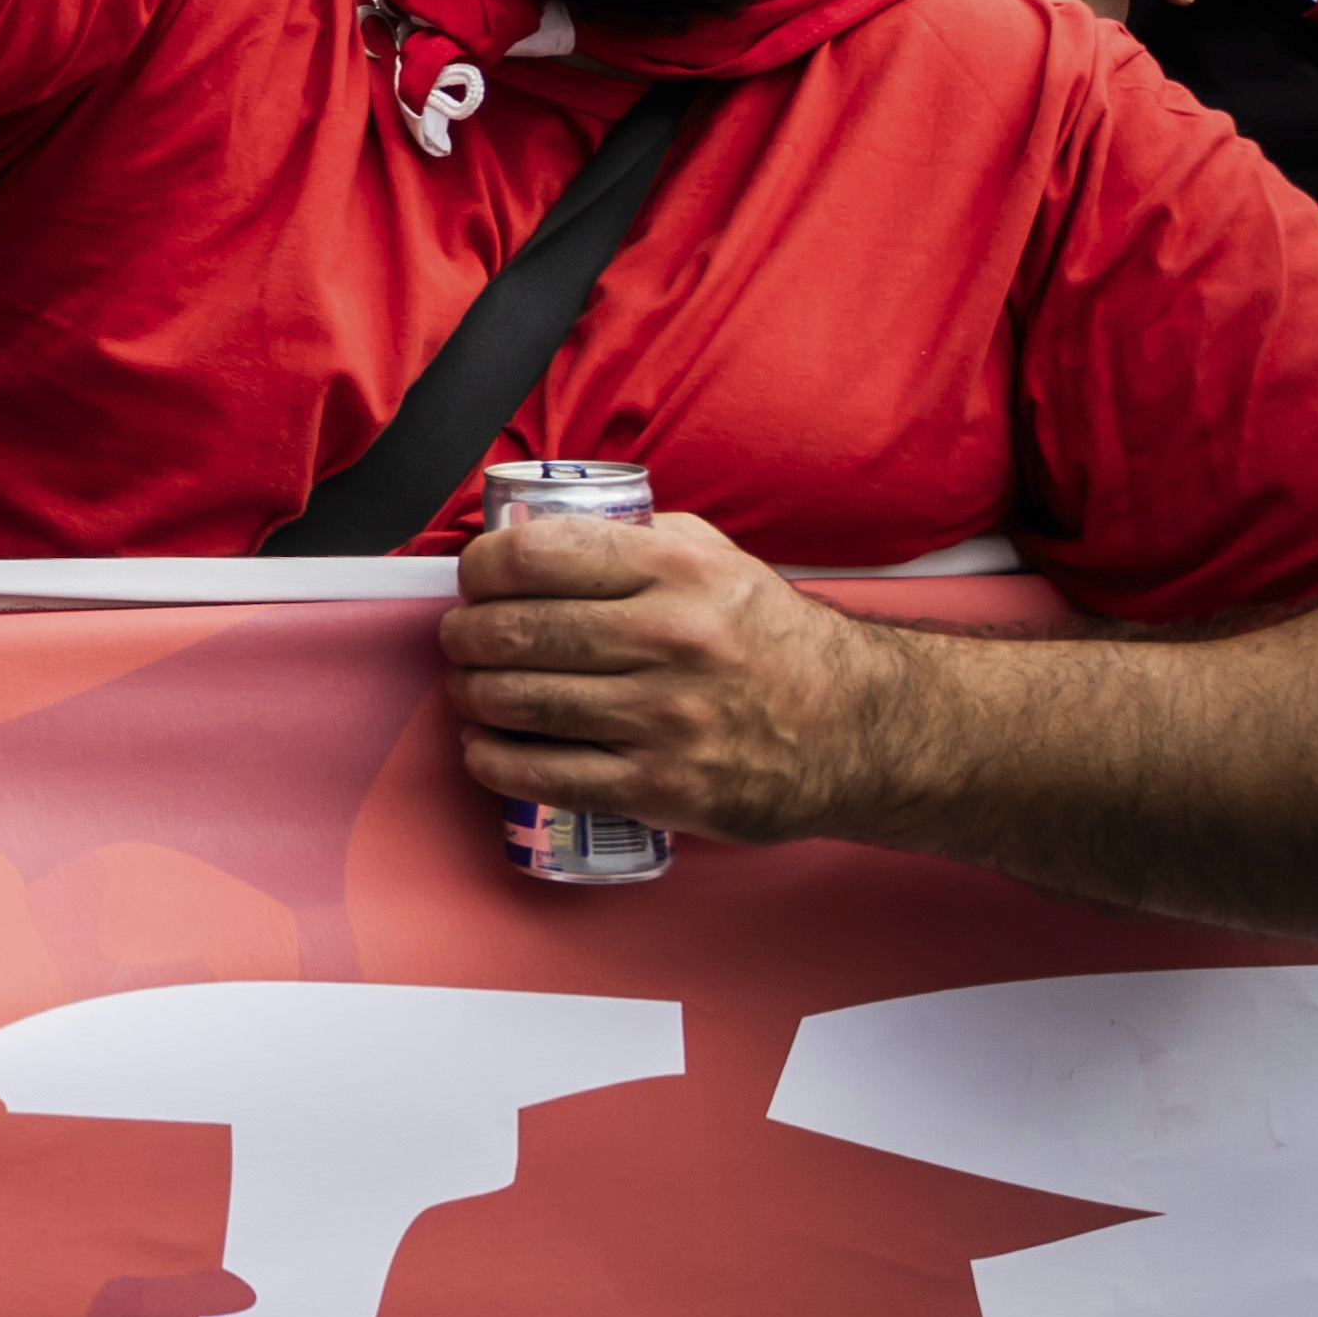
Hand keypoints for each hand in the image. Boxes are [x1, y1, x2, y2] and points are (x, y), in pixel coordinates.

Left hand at [437, 507, 907, 846]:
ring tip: (470, 689)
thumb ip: (634, 538)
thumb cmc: (768, 637)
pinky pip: (550, 775)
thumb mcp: (715, 559)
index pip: (535, 556)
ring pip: (523, 704)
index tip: (473, 579)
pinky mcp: (664, 787)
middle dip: (465, 636)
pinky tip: (485, 749)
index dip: (481, 567)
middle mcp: (668, 640)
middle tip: (460, 639)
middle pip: (516, 633)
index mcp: (674, 571)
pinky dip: (497, 762)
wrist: (856, 729)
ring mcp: (665, 718)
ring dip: (473, 696)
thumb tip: (538, 528)